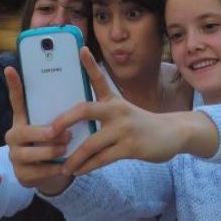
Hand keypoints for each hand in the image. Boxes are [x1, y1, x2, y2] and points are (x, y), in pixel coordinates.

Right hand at [4, 66, 72, 195]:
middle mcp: (13, 136)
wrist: (49, 172)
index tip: (10, 68)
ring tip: (65, 148)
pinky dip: (53, 169)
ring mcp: (15, 156)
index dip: (13, 85)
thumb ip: (57, 112)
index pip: (16, 100)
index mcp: (21, 120)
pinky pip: (38, 171)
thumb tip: (76, 86)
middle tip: (64, 133)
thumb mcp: (54, 126)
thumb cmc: (53, 142)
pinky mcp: (21, 174)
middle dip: (44, 133)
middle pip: (24, 132)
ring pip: (30, 153)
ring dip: (50, 151)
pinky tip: (65, 167)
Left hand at [50, 49, 217, 176]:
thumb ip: (102, 112)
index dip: (90, 64)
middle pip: (85, 111)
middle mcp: (118, 111)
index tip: (81, 49)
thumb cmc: (140, 123)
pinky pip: (102, 159)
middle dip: (64, 121)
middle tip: (49, 132)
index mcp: (114, 101)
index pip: (100, 79)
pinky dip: (88, 166)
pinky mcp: (130, 147)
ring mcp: (124, 129)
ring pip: (91, 144)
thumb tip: (74, 120)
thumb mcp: (123, 110)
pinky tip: (78, 171)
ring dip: (74, 157)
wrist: (171, 133)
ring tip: (63, 166)